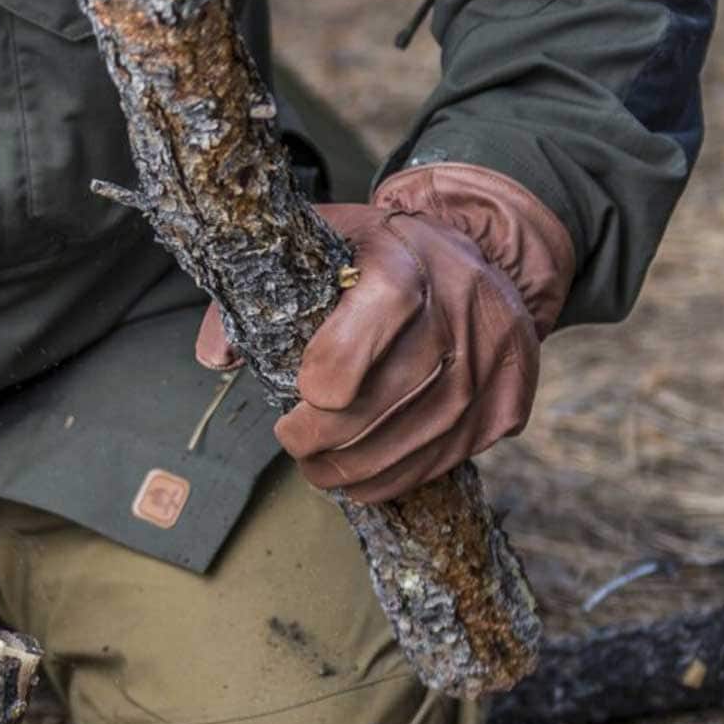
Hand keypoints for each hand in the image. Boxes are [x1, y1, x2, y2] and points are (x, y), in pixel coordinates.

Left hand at [195, 162, 574, 505]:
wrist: (483, 257)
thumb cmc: (383, 255)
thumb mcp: (322, 244)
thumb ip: (259, 292)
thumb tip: (216, 357)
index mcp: (403, 269)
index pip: (356, 343)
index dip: (321, 380)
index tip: (298, 395)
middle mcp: (456, 318)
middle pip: (375, 407)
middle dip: (320, 440)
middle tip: (294, 443)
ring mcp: (488, 367)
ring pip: (408, 446)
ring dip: (352, 471)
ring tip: (320, 469)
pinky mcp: (507, 404)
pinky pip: (442, 461)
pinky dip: (395, 479)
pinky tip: (364, 476)